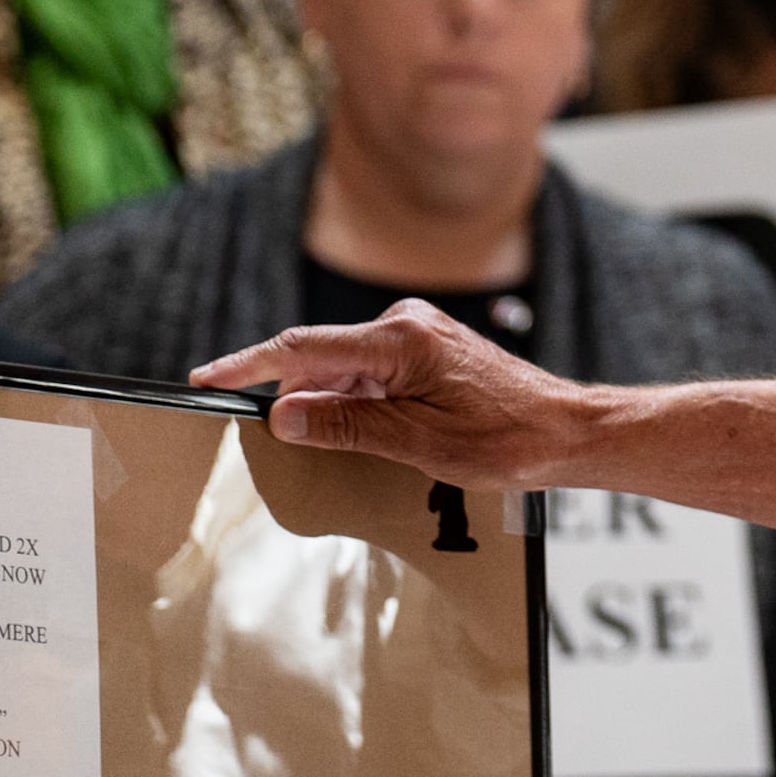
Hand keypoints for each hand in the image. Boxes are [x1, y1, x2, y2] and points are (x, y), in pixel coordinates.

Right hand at [195, 301, 594, 486]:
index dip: (248, 365)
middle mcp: (406, 326)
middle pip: (319, 361)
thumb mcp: (420, 444)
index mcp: (401, 339)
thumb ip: (348, 426)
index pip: (302, 347)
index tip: (206, 380)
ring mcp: (418, 336)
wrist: (569, 431)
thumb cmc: (508, 439)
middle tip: (258, 441)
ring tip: (317, 451)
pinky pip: (369, 376)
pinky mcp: (426, 353)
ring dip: (325, 408)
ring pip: (343, 372)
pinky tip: (352, 437)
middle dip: (289, 399)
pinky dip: (351, 405)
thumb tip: (284, 415)